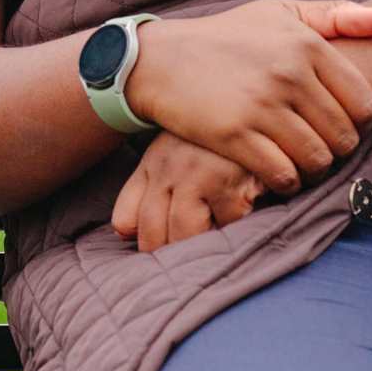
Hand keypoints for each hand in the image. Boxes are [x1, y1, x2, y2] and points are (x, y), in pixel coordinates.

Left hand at [113, 132, 262, 252]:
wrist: (249, 106)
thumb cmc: (213, 139)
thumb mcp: (174, 155)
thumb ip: (145, 191)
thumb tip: (122, 233)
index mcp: (152, 166)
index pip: (126, 216)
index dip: (137, 242)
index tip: (151, 256)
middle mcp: (167, 171)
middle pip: (153, 235)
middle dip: (169, 254)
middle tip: (189, 263)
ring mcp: (195, 176)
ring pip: (185, 235)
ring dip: (202, 243)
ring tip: (217, 236)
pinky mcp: (228, 181)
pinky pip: (227, 224)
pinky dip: (236, 226)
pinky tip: (246, 211)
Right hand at [124, 0, 371, 194]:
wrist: (156, 60)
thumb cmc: (224, 37)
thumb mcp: (278, 13)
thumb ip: (337, 15)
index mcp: (305, 45)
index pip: (364, 103)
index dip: (359, 125)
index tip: (340, 127)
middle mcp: (288, 74)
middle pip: (343, 136)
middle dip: (336, 150)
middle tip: (317, 150)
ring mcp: (260, 106)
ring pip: (317, 159)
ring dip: (312, 170)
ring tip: (299, 164)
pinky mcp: (234, 134)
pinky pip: (283, 174)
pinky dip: (286, 182)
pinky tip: (276, 175)